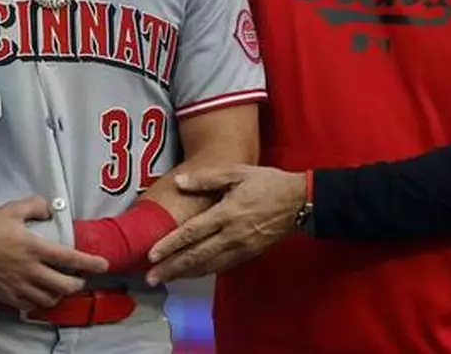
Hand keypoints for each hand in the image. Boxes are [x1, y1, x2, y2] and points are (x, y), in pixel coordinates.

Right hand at [0, 196, 108, 311]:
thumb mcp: (10, 210)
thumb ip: (34, 206)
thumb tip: (49, 208)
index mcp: (34, 248)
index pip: (70, 258)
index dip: (90, 262)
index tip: (102, 265)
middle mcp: (30, 270)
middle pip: (65, 285)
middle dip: (78, 283)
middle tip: (80, 278)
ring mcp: (18, 286)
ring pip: (49, 298)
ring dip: (60, 294)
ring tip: (61, 286)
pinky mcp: (6, 296)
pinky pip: (30, 305)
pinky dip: (39, 302)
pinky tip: (39, 295)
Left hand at [144, 166, 305, 284]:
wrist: (300, 201)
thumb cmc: (266, 182)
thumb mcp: (237, 172)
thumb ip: (207, 178)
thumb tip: (180, 182)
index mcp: (226, 213)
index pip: (192, 233)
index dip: (170, 245)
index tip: (151, 255)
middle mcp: (232, 235)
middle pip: (196, 256)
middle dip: (172, 268)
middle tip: (150, 278)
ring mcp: (242, 247)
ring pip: (209, 265)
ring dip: (185, 273)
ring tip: (166, 279)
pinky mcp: (249, 254)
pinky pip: (222, 266)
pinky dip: (204, 271)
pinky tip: (191, 273)